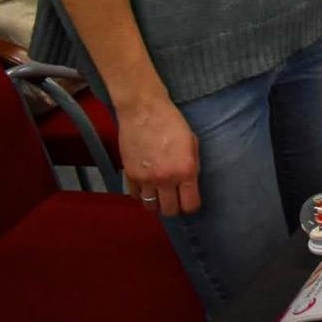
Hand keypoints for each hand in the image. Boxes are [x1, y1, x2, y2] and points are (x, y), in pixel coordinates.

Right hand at [117, 95, 200, 216]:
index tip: (189, 200)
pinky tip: (145, 184)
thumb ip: (192, 165)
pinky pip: (135, 196)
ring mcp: (145, 179)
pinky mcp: (129, 175)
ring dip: (156, 202)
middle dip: (173, 207)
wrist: (144, 111)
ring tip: (159, 193)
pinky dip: (140, 193)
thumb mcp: (192, 142)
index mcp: (185, 171)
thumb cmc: (172, 122)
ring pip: (150, 207)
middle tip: (174, 198)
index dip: (191, 205)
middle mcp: (166, 179)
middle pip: (169, 210)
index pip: (190, 205)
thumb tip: (190, 182)